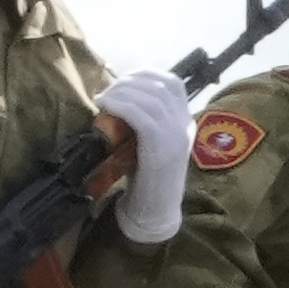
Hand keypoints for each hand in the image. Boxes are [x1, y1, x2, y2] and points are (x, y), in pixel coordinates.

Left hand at [96, 68, 198, 245]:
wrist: (156, 213)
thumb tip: (118, 96)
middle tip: (107, 91)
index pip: (172, 83)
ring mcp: (176, 137)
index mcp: (186, 122)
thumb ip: (145, 121)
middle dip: (128, 82)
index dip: (145, 74)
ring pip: (149, 98)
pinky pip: (142, 116)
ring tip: (103, 99)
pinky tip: (106, 107)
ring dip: (121, 93)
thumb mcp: (150, 144)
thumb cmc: (147, 179)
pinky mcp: (162, 149)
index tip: (122, 79)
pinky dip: (121, 106)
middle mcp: (185, 125)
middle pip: (159, 87)